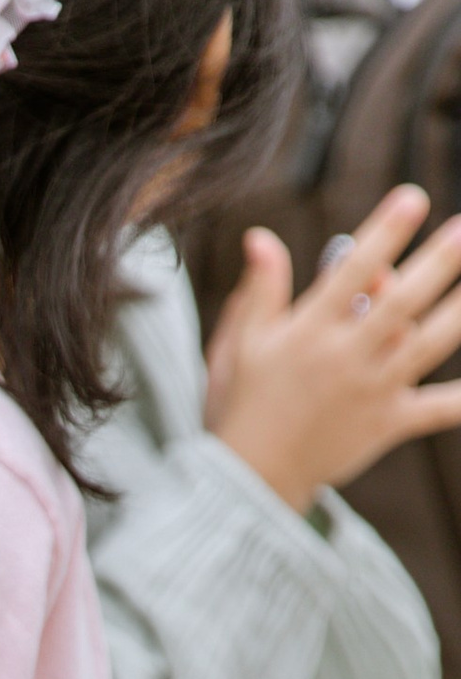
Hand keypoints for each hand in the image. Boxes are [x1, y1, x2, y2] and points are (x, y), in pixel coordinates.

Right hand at [204, 189, 460, 512]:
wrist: (248, 479)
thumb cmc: (241, 405)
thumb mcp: (239, 344)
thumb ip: (259, 289)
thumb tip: (260, 236)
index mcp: (309, 332)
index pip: (352, 271)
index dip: (385, 233)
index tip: (413, 199)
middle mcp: (344, 357)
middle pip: (401, 302)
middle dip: (437, 263)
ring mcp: (370, 391)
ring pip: (427, 344)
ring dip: (459, 311)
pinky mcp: (386, 424)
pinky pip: (436, 409)